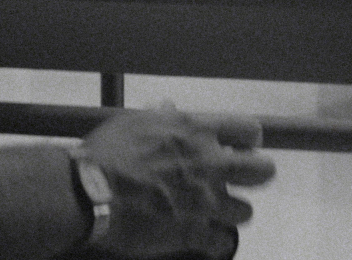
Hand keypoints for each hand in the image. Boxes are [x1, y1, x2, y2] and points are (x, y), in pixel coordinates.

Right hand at [75, 106, 275, 258]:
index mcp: (196, 131)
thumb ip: (159, 118)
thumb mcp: (133, 123)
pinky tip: (208, 241)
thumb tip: (169, 109)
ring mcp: (204, 201)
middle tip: (243, 179)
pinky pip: (220, 243)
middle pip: (262, 170)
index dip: (249, 140)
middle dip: (257, 174)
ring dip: (233, 212)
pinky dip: (216, 243)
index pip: (247, 130)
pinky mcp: (192, 232)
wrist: (90, 190)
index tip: (242, 146)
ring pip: (245, 211)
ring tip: (220, 213)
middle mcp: (209, 164)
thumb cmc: (107, 152)